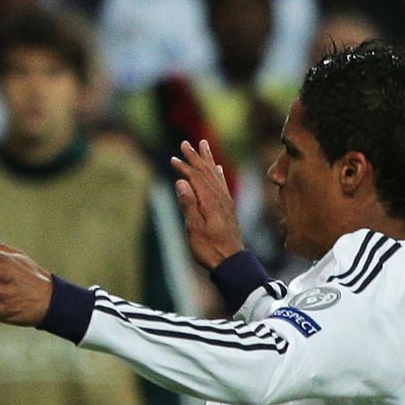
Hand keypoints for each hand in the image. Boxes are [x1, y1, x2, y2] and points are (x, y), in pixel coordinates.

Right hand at [169, 138, 245, 269]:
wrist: (231, 261)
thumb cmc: (209, 248)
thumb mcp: (195, 228)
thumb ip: (188, 204)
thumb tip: (181, 182)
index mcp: (211, 201)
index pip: (196, 177)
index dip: (184, 167)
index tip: (173, 158)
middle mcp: (221, 197)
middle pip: (206, 172)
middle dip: (196, 157)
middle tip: (185, 143)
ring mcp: (226, 201)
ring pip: (215, 175)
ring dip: (207, 160)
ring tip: (204, 145)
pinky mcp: (227, 207)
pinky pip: (222, 184)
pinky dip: (218, 173)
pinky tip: (217, 168)